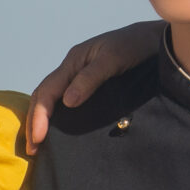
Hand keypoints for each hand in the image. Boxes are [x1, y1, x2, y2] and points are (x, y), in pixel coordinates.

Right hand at [24, 21, 163, 153]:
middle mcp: (72, 69)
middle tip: (32, 149)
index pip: (47, 92)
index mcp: (73, 62)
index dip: (39, 116)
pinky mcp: (92, 84)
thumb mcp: (113, 58)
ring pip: (52, 98)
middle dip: (34, 121)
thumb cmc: (135, 45)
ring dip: (43, 120)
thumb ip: (90, 78)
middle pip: (43, 96)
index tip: (38, 140)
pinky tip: (61, 130)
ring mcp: (81, 76)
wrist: (156, 39)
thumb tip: (67, 102)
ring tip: (40, 144)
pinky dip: (58, 116)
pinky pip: (67, 100)